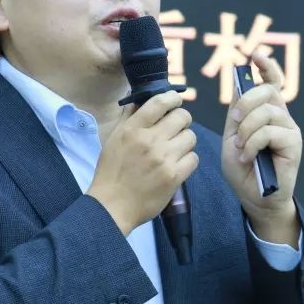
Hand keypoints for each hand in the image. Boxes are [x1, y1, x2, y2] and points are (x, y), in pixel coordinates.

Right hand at [87, 91, 198, 235]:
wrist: (112, 206)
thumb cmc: (111, 172)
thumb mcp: (113, 139)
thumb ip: (129, 117)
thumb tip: (140, 98)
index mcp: (133, 129)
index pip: (160, 102)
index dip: (173, 98)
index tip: (175, 101)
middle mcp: (150, 140)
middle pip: (182, 117)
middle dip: (182, 120)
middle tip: (176, 128)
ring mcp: (164, 159)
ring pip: (191, 137)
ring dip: (185, 142)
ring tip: (176, 149)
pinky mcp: (174, 176)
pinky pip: (193, 158)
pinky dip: (188, 160)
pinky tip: (178, 165)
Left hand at [221, 51, 301, 231]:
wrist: (254, 197)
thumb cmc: (243, 169)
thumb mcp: (232, 137)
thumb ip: (236, 114)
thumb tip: (239, 87)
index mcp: (267, 112)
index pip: (272, 82)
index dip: (266, 66)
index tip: (255, 56)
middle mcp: (282, 116)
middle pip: (267, 91)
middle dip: (245, 104)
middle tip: (235, 125)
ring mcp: (289, 129)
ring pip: (266, 112)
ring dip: (246, 130)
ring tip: (241, 148)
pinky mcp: (294, 144)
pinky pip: (269, 131)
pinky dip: (252, 144)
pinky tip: (248, 157)